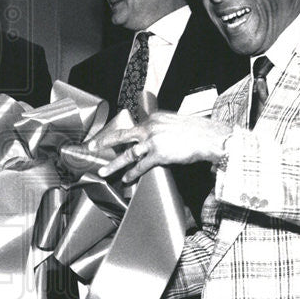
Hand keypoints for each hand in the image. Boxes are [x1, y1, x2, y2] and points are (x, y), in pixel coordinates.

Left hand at [87, 112, 232, 183]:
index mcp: (153, 119)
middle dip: (104, 142)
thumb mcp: (173, 122)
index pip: (132, 128)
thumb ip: (159, 128)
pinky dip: (133, 174)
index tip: (108, 140)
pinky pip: (141, 166)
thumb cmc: (194, 131)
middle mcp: (150, 128)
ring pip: (127, 154)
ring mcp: (153, 141)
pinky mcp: (159, 154)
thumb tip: (152, 135)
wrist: (208, 137)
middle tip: (91, 147)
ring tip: (103, 171)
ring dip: (114, 164)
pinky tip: (127, 179)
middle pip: (121, 136)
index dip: (119, 136)